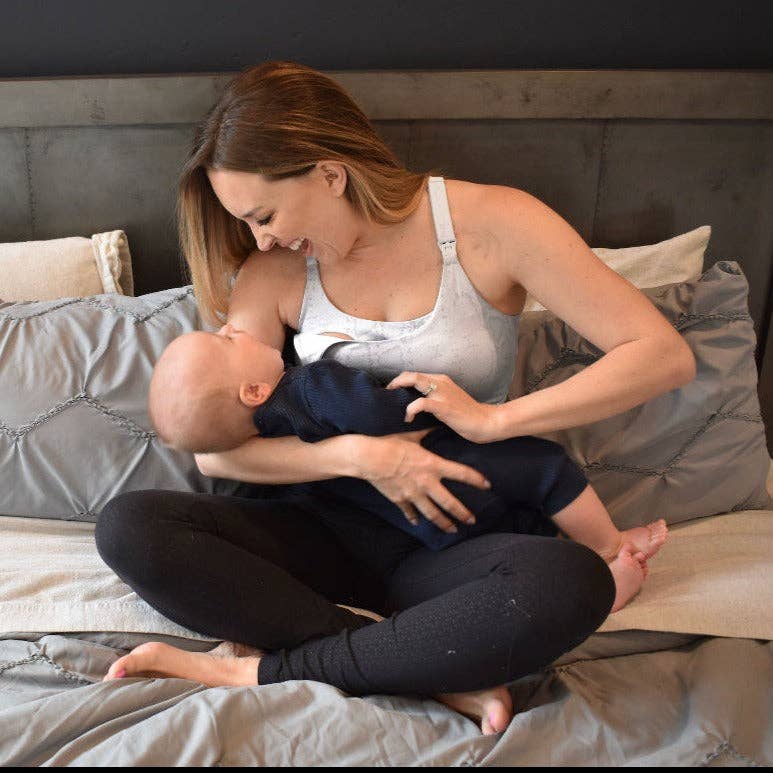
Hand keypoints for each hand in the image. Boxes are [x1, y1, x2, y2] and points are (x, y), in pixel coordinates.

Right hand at [351, 429, 491, 532]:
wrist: (368, 458)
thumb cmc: (390, 444)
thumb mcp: (411, 436)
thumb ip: (426, 433)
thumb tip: (436, 423)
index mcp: (432, 465)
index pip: (461, 473)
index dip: (476, 480)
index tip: (488, 485)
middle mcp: (426, 483)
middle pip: (449, 503)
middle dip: (463, 513)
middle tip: (472, 521)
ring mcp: (413, 494)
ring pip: (432, 514)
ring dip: (444, 523)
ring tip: (453, 530)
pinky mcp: (400, 500)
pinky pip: (409, 512)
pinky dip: (413, 518)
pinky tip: (417, 523)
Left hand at [385, 372, 500, 443]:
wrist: (487, 423)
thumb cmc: (468, 416)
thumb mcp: (449, 401)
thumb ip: (435, 398)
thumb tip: (415, 404)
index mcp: (442, 380)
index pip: (415, 374)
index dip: (401, 380)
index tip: (392, 392)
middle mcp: (441, 382)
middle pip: (411, 374)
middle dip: (395, 382)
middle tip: (387, 394)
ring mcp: (442, 393)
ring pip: (414, 380)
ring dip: (399, 388)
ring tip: (391, 402)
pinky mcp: (443, 406)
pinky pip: (420, 403)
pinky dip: (410, 410)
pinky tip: (408, 418)